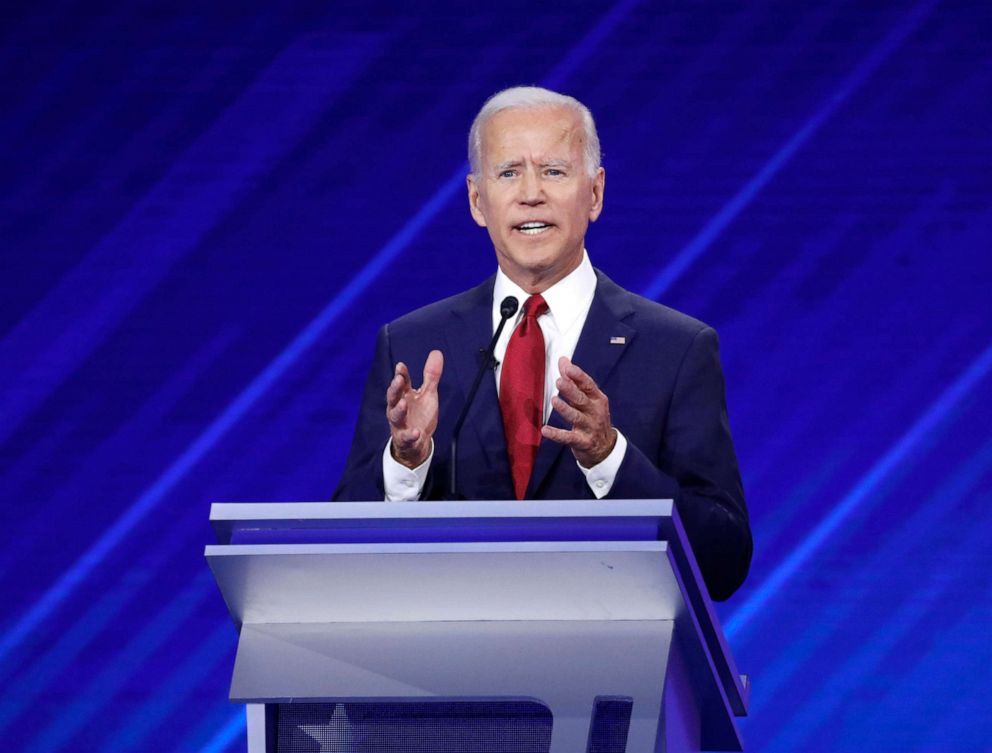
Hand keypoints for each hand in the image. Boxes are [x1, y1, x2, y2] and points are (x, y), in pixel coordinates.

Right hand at [386, 350, 442, 467]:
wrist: (417, 443)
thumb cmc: (420, 415)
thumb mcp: (428, 393)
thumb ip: (431, 375)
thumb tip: (436, 352)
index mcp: (404, 396)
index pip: (401, 383)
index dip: (401, 375)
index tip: (400, 366)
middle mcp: (398, 408)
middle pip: (393, 397)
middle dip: (395, 388)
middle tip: (398, 380)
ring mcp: (400, 424)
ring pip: (395, 416)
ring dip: (399, 410)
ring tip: (404, 403)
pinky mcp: (405, 439)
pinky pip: (406, 437)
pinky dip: (410, 435)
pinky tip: (416, 432)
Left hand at [541, 356, 616, 467]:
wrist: (605, 448)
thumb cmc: (592, 417)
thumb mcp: (587, 398)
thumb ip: (574, 380)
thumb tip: (563, 360)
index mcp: (597, 399)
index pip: (588, 385)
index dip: (578, 376)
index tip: (568, 368)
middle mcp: (595, 412)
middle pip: (582, 399)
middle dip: (571, 390)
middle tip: (559, 381)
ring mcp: (590, 427)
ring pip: (576, 417)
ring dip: (565, 409)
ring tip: (554, 400)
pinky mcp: (582, 442)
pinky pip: (568, 438)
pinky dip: (556, 434)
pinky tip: (545, 430)